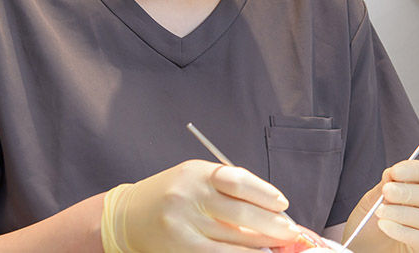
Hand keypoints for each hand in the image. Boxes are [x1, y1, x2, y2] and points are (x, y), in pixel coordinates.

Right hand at [101, 159, 300, 251]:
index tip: (282, 204)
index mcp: (198, 174)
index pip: (238, 181)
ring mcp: (183, 226)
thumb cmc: (174, 192)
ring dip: (260, 245)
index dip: (265, 193)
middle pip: (240, 213)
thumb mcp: (198, 178)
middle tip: (290, 231)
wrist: (128, 216)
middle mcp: (190, 198)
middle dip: (272, 225)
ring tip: (277, 246)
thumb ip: (230, 188)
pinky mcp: (180, 249)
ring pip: (232, 240)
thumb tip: (271, 208)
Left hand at [345, 160, 418, 252]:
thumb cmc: (370, 226)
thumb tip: (390, 172)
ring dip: (400, 213)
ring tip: (380, 212)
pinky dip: (402, 231)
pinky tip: (386, 226)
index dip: (411, 170)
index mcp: (417, 188)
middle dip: (406, 192)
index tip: (395, 172)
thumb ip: (382, 187)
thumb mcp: (370, 203)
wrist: (364, 250)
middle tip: (387, 191)